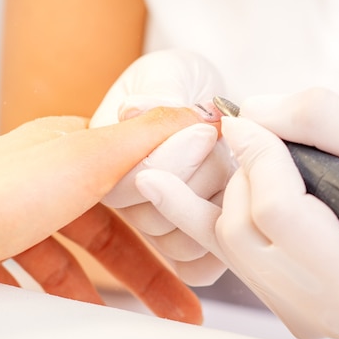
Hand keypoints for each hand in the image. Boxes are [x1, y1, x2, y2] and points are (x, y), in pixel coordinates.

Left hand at [0, 107, 216, 323]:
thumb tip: (194, 114)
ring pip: (72, 259)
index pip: (130, 181)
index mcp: (68, 148)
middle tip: (177, 302)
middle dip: (146, 269)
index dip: (164, 214)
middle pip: (107, 230)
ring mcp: (14, 217)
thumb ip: (145, 136)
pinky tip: (73, 315)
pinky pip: (34, 279)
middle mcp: (41, 179)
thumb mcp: (88, 155)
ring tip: (132, 321)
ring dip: (103, 291)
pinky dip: (59, 298)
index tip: (190, 242)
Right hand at [90, 49, 233, 285]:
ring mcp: (150, 221)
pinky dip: (220, 249)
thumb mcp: (167, 72)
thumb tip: (138, 111)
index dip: (171, 160)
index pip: (123, 179)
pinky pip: (193, 266)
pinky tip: (236, 216)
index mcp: (102, 155)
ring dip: (216, 206)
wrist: (204, 99)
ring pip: (177, 244)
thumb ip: (157, 89)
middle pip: (152, 219)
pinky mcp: (181, 237)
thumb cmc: (180, 82)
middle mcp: (119, 195)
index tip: (205, 129)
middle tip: (221, 143)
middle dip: (201, 178)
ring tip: (229, 169)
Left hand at [135, 87, 338, 337]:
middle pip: (241, 226)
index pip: (277, 211)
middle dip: (245, 172)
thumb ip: (319, 118)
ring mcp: (292, 310)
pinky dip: (190, 215)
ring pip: (226, 237)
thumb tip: (248, 113)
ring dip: (229, 187)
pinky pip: (219, 253)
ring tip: (246, 157)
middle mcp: (317, 309)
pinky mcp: (275, 300)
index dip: (258, 156)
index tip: (247, 122)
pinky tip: (157, 186)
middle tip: (264, 143)